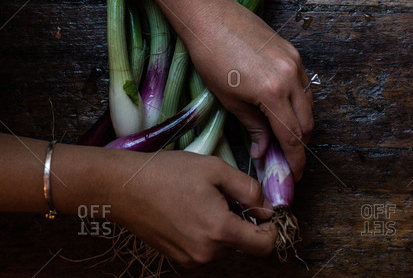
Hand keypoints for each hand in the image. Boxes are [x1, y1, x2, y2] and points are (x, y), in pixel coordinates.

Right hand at [106, 149, 275, 266]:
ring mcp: (190, 260)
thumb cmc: (168, 173)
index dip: (271, 227)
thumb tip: (267, 206)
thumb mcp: (214, 168)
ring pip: (223, 245)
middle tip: (222, 192)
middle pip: (242, 242)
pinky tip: (189, 209)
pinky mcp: (177, 259)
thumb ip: (247, 189)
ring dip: (222, 225)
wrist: (124, 187)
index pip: (264, 245)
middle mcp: (206, 254)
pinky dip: (206, 231)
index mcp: (219, 231)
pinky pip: (204, 248)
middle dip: (241, 219)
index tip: (265, 211)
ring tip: (201, 198)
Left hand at [185, 0, 313, 180]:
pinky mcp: (292, 51)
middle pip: (307, 122)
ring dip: (300, 122)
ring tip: (282, 133)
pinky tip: (282, 107)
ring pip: (308, 103)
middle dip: (299, 144)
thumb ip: (253, 127)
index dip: (295, 160)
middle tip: (285, 158)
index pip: (292, 136)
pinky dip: (298, 100)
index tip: (292, 176)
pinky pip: (303, 84)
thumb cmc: (211, 57)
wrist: (211, 16)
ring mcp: (294, 62)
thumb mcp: (229, 99)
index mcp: (273, 92)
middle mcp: (290, 77)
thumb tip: (263, 151)